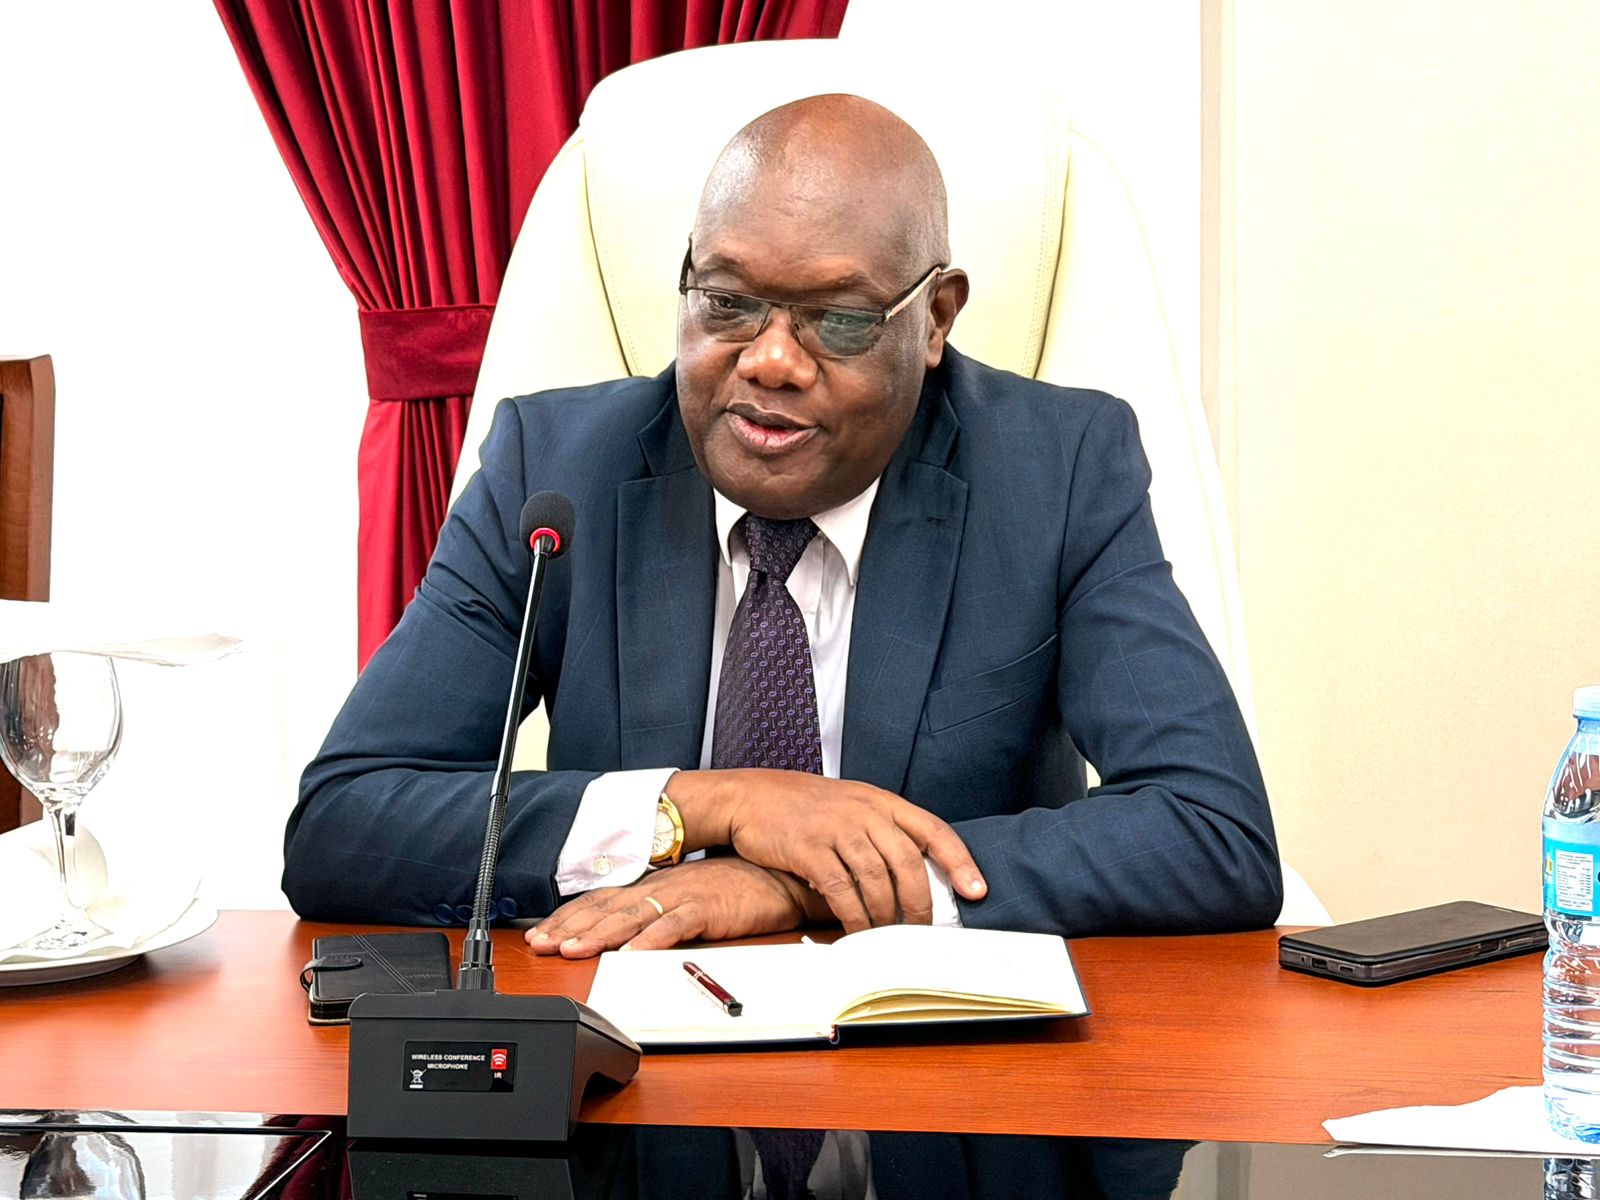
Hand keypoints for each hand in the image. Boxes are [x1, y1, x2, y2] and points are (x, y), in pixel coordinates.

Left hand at [524, 857, 814, 958]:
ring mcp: (683, 895)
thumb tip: (628, 938)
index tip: (541, 935)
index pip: (602, 900)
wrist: (782, 877)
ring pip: (632, 915)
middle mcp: (663, 886)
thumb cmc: (740, 889)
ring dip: (599, 933)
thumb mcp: (691, 898)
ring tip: (572, 949)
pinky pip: (674, 925)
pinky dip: (651, 940)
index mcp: (657, 885)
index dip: (569, 918)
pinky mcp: (707, 907)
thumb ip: (660, 914)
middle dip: (570, 927)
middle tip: (539, 944)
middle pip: (607, 908)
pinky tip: (632, 954)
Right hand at [671, 768, 986, 931]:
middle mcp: (865, 812)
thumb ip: (882, 831)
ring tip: (891, 937)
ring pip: (877, 879)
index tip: (977, 891)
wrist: (751, 796)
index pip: (933, 830)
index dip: (959, 862)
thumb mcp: (851, 805)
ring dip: (887, 914)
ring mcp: (837, 828)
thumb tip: (915, 875)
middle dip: (921, 903)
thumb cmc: (803, 806)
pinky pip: (841, 889)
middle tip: (924, 930)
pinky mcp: (810, 848)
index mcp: (881, 801)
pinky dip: (854, 916)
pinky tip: (858, 931)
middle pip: (908, 862)